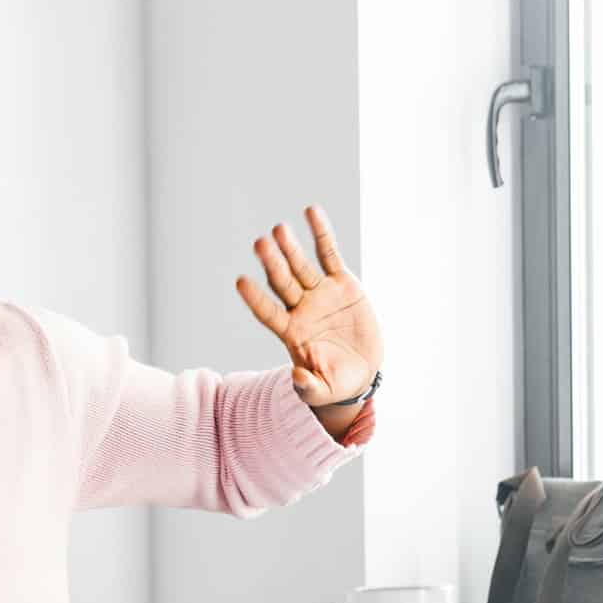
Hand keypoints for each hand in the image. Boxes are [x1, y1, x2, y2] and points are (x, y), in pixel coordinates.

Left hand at [235, 205, 383, 406]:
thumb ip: (309, 389)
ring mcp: (319, 293)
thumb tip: (296, 379)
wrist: (362, 371)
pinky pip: (329, 254)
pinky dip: (321, 233)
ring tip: (280, 229)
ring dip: (290, 247)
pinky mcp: (342, 283)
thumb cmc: (336, 383)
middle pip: (282, 282)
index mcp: (291, 332)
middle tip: (260, 243)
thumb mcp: (323, 391)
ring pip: (301, 265)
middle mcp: (300, 308)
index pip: (267, 312)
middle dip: (272, 263)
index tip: (241, 282)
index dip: (255, 298)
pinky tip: (311, 211)